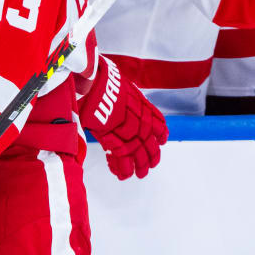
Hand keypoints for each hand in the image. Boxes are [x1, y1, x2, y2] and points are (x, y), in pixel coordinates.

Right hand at [77, 53, 167, 179]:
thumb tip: (120, 103)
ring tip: (137, 174)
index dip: (161, 136)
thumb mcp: (120, 86)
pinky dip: (121, 169)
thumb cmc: (101, 79)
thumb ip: (124, 98)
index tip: (161, 141)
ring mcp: (130, 132)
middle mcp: (141, 122)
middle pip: (151, 145)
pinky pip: (122, 160)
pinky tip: (120, 173)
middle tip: (148, 166)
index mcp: (143, 107)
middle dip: (150, 157)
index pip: (159, 125)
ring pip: (140, 156)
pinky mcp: (116, 140)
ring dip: (139, 167)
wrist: (93, 82)